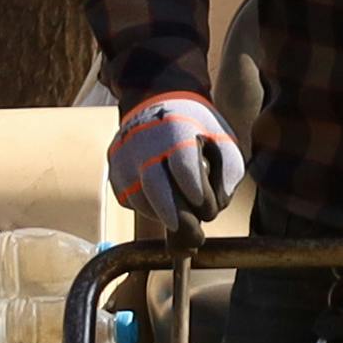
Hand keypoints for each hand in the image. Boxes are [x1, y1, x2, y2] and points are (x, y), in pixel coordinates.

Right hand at [109, 93, 240, 230]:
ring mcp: (124, 157)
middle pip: (156, 188)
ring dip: (166, 215)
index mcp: (176, 129)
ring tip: (185, 211)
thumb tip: (213, 210)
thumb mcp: (223, 141)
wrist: (155, 103)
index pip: (183, 164)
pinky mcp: (114, 172)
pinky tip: (164, 201)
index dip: (195, 190)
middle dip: (178, 218)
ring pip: (143, 201)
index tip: (207, 209)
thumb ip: (228, 175)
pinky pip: (131, 201)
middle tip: (196, 239)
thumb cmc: (197, 128)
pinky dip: (150, 209)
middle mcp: (143, 142)